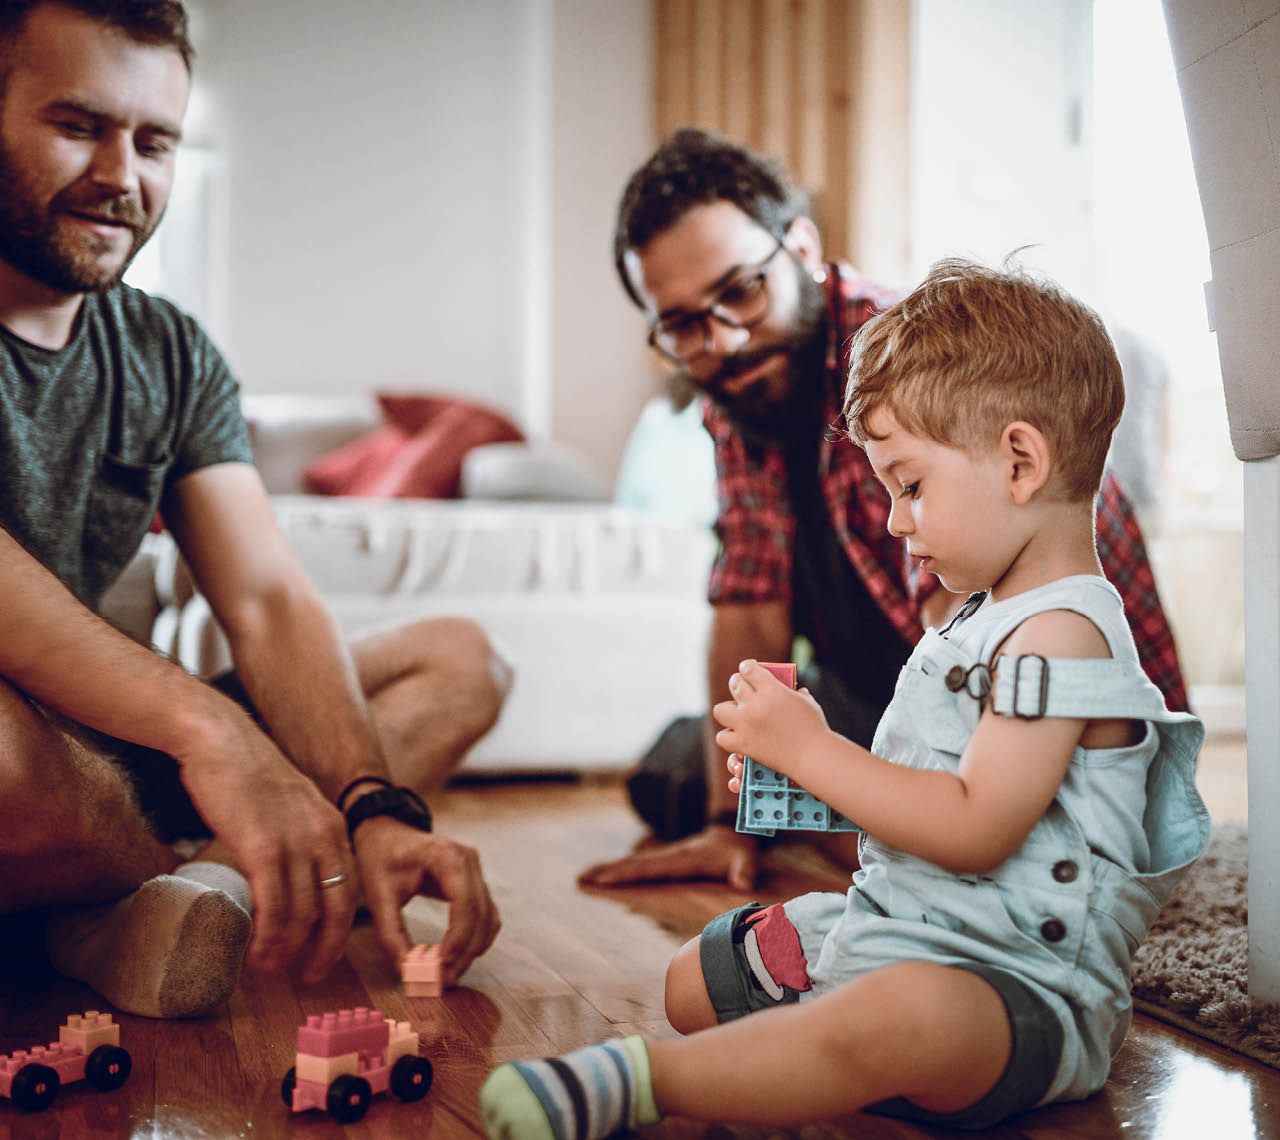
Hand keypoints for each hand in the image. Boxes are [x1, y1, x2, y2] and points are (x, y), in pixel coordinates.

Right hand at [175, 706, 357, 981]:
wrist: (221, 741)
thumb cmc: (247, 777)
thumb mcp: (291, 807)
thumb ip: (300, 838)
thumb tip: (291, 880)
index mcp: (334, 828)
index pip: (350, 891)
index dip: (338, 930)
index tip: (322, 955)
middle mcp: (325, 836)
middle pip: (337, 909)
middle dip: (324, 950)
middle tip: (307, 977)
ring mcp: (296, 841)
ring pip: (303, 914)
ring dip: (287, 950)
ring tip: (267, 969)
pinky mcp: (263, 846)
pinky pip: (274, 906)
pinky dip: (267, 937)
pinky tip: (255, 953)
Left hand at [352, 817, 499, 986]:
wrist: (387, 833)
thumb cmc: (381, 858)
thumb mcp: (378, 894)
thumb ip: (391, 933)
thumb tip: (408, 971)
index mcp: (446, 855)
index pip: (465, 901)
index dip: (458, 937)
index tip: (441, 965)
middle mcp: (469, 860)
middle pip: (481, 913)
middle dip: (465, 951)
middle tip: (444, 981)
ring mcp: (476, 870)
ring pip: (488, 918)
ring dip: (473, 949)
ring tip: (448, 974)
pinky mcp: (475, 883)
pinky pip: (486, 916)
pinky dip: (476, 939)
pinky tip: (456, 957)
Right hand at [578, 825, 759, 890]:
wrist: (732, 835)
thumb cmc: (737, 852)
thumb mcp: (745, 859)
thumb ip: (744, 870)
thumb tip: (743, 884)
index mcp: (682, 858)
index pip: (649, 867)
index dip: (627, 872)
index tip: (604, 878)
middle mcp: (669, 857)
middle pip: (634, 865)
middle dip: (608, 871)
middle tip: (580, 878)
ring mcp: (665, 858)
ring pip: (633, 865)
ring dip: (609, 870)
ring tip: (583, 877)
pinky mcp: (665, 862)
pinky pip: (639, 868)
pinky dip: (621, 872)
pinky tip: (606, 877)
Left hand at [712, 659, 828, 777]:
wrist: (813, 756)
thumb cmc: (814, 728)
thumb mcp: (806, 701)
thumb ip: (795, 692)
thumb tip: (794, 689)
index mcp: (771, 689)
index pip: (748, 669)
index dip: (747, 667)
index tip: (748, 668)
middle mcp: (755, 704)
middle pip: (735, 684)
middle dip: (739, 683)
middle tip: (743, 688)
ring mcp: (746, 725)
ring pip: (720, 709)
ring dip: (728, 709)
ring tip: (738, 713)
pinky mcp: (744, 744)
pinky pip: (722, 737)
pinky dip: (728, 736)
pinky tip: (738, 734)